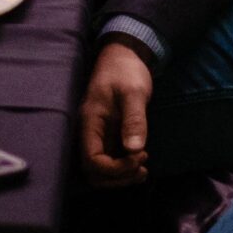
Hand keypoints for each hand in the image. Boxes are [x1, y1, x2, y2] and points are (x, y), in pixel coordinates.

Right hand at [78, 39, 154, 186]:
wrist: (124, 55)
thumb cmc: (125, 70)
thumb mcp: (133, 92)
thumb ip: (134, 120)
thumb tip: (134, 150)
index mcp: (90, 122)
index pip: (93, 161)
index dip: (116, 168)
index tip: (138, 156)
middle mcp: (90, 132)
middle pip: (94, 173)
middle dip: (118, 177)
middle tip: (141, 165)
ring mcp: (98, 135)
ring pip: (101, 171)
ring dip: (121, 177)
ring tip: (143, 168)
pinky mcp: (108, 135)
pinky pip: (110, 161)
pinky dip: (124, 169)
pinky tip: (140, 161)